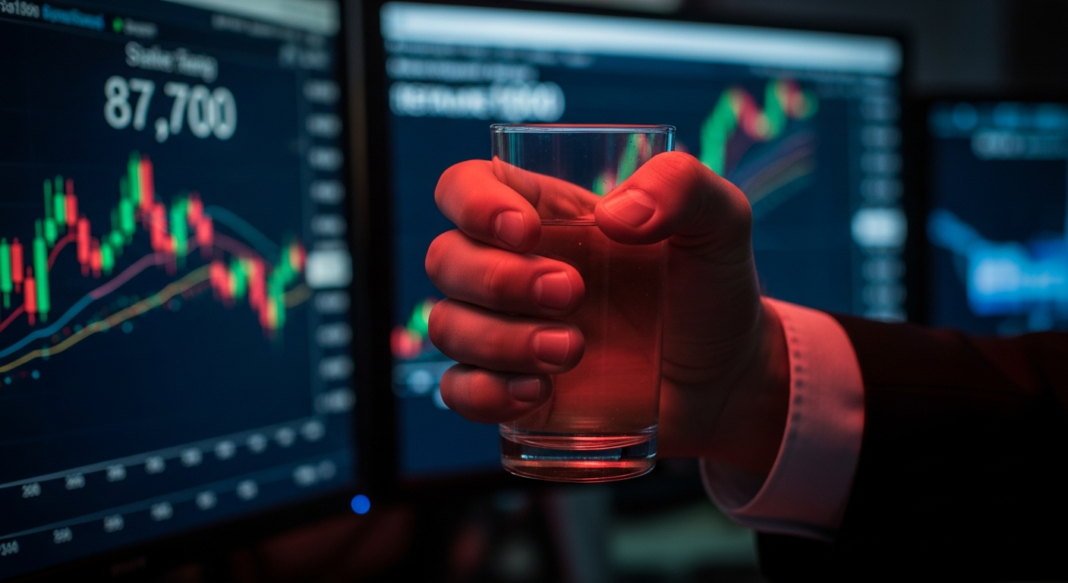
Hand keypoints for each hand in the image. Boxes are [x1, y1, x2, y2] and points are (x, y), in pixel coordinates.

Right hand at [425, 152, 789, 473]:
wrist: (729, 382)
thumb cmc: (713, 291)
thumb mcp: (721, 223)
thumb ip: (681, 187)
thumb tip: (615, 217)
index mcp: (547, 215)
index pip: (465, 187)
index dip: (472, 203)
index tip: (525, 231)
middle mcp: (514, 269)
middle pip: (446, 259)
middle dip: (498, 279)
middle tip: (573, 294)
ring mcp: (508, 333)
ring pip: (447, 326)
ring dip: (499, 339)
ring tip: (571, 351)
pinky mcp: (513, 392)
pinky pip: (459, 390)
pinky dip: (485, 392)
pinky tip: (539, 392)